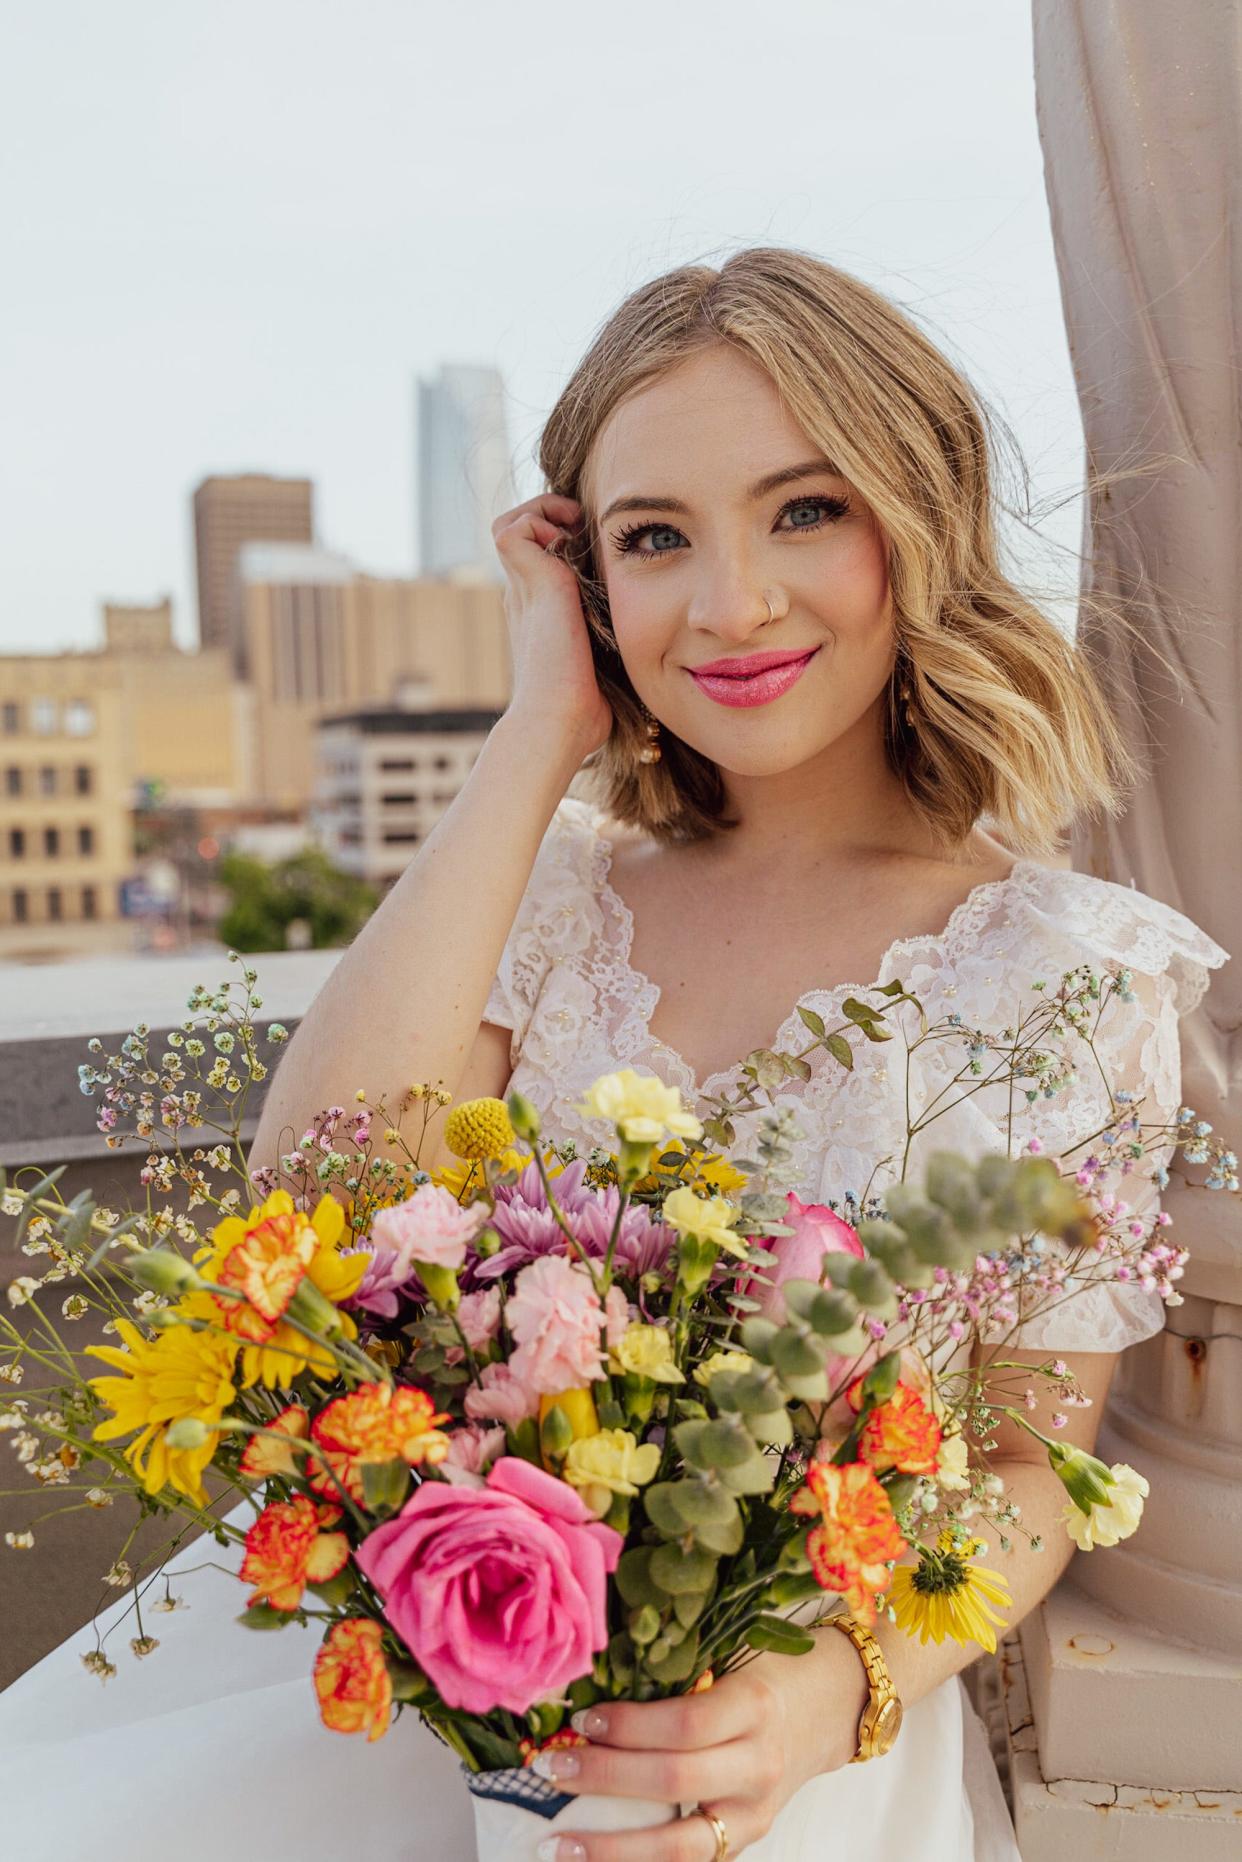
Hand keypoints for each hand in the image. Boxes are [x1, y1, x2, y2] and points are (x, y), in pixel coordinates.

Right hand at [492, 492, 612, 760]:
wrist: (558, 719)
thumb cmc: (585, 712)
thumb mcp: (603, 669)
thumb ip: (616, 652)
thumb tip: (658, 663)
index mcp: (540, 615)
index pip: (541, 560)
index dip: (565, 543)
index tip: (597, 552)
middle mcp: (526, 596)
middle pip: (523, 534)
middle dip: (557, 521)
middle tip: (587, 533)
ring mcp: (524, 588)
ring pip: (514, 523)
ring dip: (545, 515)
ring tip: (576, 530)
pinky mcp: (531, 582)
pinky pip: (514, 527)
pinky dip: (541, 520)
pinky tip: (570, 540)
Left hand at [529, 1641, 868, 1859]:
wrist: (830, 1708)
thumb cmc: (770, 1671)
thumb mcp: (734, 1654)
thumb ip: (679, 1670)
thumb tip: (596, 1675)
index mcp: (753, 1706)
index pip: (685, 1724)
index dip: (629, 1726)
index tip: (582, 1720)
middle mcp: (759, 1765)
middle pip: (674, 1782)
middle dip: (604, 1779)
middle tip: (550, 1769)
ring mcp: (755, 1814)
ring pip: (681, 1846)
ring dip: (612, 1849)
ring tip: (558, 1844)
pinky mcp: (747, 1841)